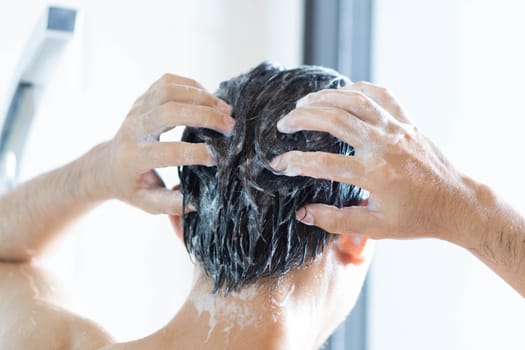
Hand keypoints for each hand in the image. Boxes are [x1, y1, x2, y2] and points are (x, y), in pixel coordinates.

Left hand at [95, 74, 233, 214]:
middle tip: (230, 125)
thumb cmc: (131, 186)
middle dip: (203, 116)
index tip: (218, 158)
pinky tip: (209, 99)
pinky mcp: (143, 98)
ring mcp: (136, 109)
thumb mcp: (147, 203)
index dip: (195, 153)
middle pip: (168, 113)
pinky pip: (167, 83)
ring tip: (225, 109)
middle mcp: (133, 129)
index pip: (167, 151)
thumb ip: (170, 205)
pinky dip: (192, 86)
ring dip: (201, 96)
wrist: (107, 165)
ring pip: (168, 91)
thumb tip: (195, 204)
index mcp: (133, 158)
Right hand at [270, 82, 474, 240]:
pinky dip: (359, 89)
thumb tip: (302, 213)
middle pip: (334, 120)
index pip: (323, 164)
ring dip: (325, 97)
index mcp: (374, 174)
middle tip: (284, 123)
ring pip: (355, 100)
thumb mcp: (375, 227)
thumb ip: (336, 220)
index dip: (295, 163)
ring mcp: (397, 129)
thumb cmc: (416, 218)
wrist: (456, 204)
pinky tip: (342, 92)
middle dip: (302, 118)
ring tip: (303, 103)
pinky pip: (382, 95)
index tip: (278, 164)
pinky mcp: (407, 122)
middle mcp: (384, 145)